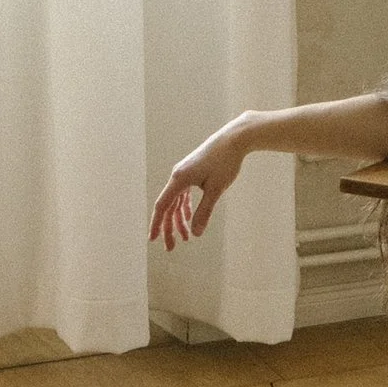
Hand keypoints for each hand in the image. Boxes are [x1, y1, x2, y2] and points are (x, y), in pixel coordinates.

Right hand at [151, 119, 252, 247]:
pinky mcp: (192, 171)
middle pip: (168, 206)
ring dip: (179, 220)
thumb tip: (196, 233)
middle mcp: (178, 176)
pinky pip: (183, 194)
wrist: (234, 138)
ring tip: (186, 237)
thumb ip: (204, 212)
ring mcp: (185, 173)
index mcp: (179, 179)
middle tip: (172, 248)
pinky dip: (185, 208)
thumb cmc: (225, 162)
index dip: (156, 224)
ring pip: (176, 201)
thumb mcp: (216, 190)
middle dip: (169, 228)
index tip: (153, 240)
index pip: (162, 206)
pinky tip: (190, 219)